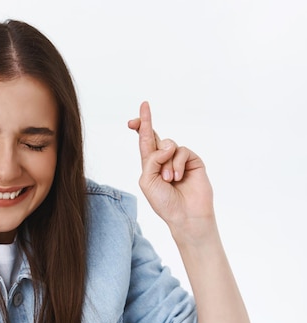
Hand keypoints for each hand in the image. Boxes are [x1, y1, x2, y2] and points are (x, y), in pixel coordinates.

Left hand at [128, 102, 213, 235]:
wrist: (185, 215)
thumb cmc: (164, 202)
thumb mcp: (147, 181)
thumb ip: (151, 161)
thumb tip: (166, 146)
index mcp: (150, 164)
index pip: (144, 142)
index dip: (140, 127)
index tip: (132, 119)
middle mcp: (164, 159)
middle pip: (155, 135)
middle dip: (146, 121)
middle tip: (143, 106)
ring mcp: (179, 159)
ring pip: (168, 145)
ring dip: (166, 163)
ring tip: (169, 180)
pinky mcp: (193, 160)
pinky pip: (181, 151)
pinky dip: (176, 164)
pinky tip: (177, 177)